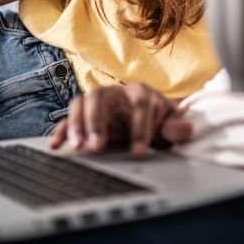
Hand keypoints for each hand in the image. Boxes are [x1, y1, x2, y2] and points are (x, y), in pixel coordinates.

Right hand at [48, 83, 192, 156]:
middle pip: (100, 97)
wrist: (146, 118)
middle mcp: (115, 92)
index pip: (139, 105)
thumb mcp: (170, 124)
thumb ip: (176, 128)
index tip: (140, 152)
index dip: (140, 129)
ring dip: (78, 125)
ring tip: (78, 147)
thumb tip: (186, 128)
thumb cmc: (158, 120)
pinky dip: (62, 131)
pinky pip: (69, 119)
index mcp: (140, 91)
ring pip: (81, 104)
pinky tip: (56, 145)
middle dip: (97, 121)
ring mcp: (97, 103)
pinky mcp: (84, 115)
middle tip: (97, 146)